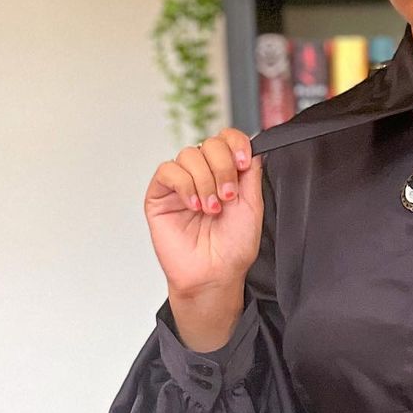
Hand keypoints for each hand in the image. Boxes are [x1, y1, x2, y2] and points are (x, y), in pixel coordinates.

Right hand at [144, 128, 263, 295]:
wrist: (214, 273)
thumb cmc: (233, 246)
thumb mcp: (253, 204)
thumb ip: (251, 172)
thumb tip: (251, 146)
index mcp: (227, 173)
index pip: (227, 139)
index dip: (235, 143)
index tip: (244, 162)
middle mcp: (203, 175)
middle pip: (210, 143)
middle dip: (222, 167)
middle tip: (227, 196)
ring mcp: (181, 184)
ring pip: (189, 155)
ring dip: (204, 181)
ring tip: (211, 208)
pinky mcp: (160, 195)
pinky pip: (168, 171)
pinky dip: (184, 185)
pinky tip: (194, 206)